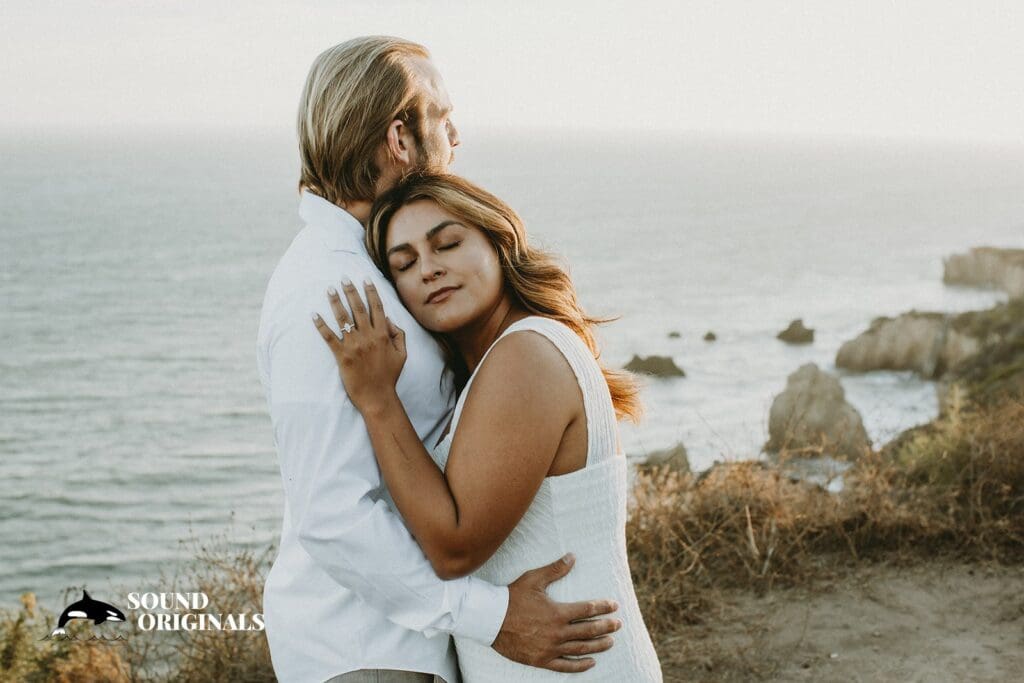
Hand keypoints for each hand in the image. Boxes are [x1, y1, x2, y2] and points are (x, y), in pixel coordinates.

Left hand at [313, 279, 406, 412]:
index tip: (365, 279)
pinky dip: (321, 325)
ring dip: (336, 302)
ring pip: (344, 318)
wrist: (377, 397)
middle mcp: (369, 337)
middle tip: (343, 277)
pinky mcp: (342, 356)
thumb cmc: (390, 376)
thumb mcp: (402, 354)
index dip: (371, 292)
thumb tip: (388, 319)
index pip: (377, 307)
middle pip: (358, 308)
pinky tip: (313, 314)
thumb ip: (399, 335)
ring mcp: (354, 346)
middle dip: (351, 291)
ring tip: (329, 289)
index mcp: (383, 335)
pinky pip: (330, 337)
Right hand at [492, 553, 621, 672]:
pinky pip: (566, 665)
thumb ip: (555, 569)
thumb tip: (572, 557)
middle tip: (618, 624)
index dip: (603, 607)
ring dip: (598, 645)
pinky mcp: (542, 659)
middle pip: (589, 630)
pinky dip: (580, 665)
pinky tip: (591, 662)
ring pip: (581, 648)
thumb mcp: (534, 580)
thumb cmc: (512, 598)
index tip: (614, 606)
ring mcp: (550, 648)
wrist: (490, 620)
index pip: (588, 609)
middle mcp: (557, 632)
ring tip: (610, 642)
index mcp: (558, 612)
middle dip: (606, 626)